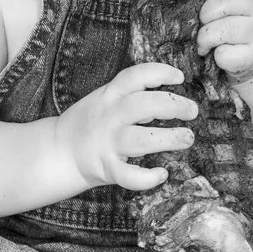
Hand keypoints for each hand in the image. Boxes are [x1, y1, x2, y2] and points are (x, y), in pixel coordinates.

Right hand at [56, 62, 195, 192]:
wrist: (60, 151)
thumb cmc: (92, 122)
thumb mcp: (105, 98)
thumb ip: (133, 95)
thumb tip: (171, 97)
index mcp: (111, 95)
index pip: (135, 76)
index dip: (160, 73)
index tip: (180, 77)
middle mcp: (110, 116)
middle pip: (144, 105)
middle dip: (173, 106)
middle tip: (192, 111)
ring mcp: (108, 143)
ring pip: (141, 140)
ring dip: (169, 138)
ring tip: (188, 138)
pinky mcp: (107, 168)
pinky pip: (129, 176)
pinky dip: (147, 178)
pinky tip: (162, 174)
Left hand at [197, 0, 252, 82]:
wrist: (248, 60)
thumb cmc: (226, 29)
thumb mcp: (222, 6)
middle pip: (226, 0)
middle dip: (205, 15)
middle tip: (202, 25)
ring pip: (225, 29)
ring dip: (206, 38)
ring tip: (204, 44)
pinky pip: (226, 54)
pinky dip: (217, 57)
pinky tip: (217, 56)